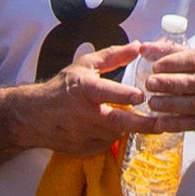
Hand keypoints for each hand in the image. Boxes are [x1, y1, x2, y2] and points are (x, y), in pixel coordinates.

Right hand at [23, 40, 151, 154]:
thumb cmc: (62, 87)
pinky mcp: (82, 149)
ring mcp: (81, 134)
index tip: (142, 96)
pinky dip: (113, 137)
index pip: (106, 92)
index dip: (125, 94)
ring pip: (113, 134)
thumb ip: (113, 56)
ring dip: (127, 129)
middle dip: (141, 124)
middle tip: (161, 124)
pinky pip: (105, 145)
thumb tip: (138, 46)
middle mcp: (82, 113)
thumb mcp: (85, 65)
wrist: (33, 116)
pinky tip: (115, 129)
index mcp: (83, 88)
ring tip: (141, 122)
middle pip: (116, 121)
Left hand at [139, 36, 194, 134]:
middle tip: (149, 84)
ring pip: (194, 104)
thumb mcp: (194, 61)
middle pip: (193, 82)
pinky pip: (193, 123)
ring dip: (170, 104)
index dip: (173, 62)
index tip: (155, 66)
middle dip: (169, 83)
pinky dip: (175, 124)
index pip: (194, 59)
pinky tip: (160, 123)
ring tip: (152, 103)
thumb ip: (168, 53)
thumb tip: (143, 49)